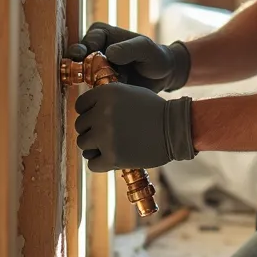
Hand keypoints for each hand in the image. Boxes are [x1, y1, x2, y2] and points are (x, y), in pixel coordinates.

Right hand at [67, 22, 190, 92]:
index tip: (83, 58)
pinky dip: (97, 93)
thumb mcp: (146, 48)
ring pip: (83, 76)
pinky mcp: (98, 84)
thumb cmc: (155, 56)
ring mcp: (95, 68)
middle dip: (81, 69)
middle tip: (87, 76)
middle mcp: (94, 49)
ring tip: (107, 84)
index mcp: (101, 33)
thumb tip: (109, 53)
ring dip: (92, 83)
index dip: (83, 51)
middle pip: (78, 59)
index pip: (87, 42)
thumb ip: (130, 48)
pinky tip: (109, 94)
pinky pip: (91, 89)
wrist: (163, 75)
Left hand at [74, 82, 196, 172]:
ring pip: (83, 144)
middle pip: (80, 126)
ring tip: (110, 146)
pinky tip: (113, 158)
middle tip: (108, 134)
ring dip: (94, 147)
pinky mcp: (112, 157)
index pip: (80, 105)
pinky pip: (92, 163)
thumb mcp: (130, 93)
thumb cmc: (154, 110)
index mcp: (107, 93)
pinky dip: (100, 163)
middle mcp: (103, 113)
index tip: (98, 119)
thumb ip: (107, 98)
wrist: (176, 129)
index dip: (88, 113)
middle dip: (91, 130)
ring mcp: (106, 136)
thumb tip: (84, 110)